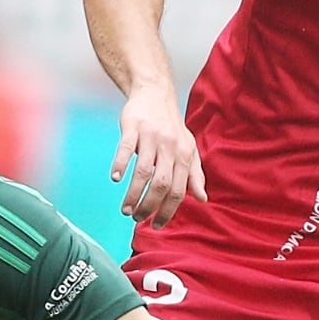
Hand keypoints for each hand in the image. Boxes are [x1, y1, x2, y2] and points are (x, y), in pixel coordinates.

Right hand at [112, 89, 206, 227]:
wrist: (155, 94)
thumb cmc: (171, 126)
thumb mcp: (187, 149)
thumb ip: (194, 175)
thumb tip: (202, 199)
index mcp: (184, 155)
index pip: (178, 190)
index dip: (168, 210)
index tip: (157, 225)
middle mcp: (169, 147)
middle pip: (161, 184)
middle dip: (149, 206)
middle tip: (137, 219)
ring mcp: (151, 136)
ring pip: (143, 171)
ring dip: (133, 193)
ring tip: (125, 209)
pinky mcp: (133, 127)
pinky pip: (126, 148)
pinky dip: (120, 163)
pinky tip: (115, 178)